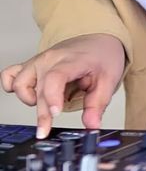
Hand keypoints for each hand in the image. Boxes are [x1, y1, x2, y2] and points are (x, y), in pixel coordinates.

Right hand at [0, 34, 124, 138]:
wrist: (99, 40)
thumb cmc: (103, 57)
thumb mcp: (109, 79)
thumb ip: (98, 104)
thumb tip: (91, 125)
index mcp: (72, 60)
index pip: (55, 77)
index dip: (52, 97)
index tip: (55, 114)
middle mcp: (51, 58)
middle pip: (38, 88)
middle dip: (42, 112)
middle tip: (46, 130)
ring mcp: (39, 59)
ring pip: (19, 82)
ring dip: (28, 98)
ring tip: (46, 102)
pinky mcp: (32, 63)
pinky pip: (10, 74)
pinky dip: (12, 86)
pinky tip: (29, 95)